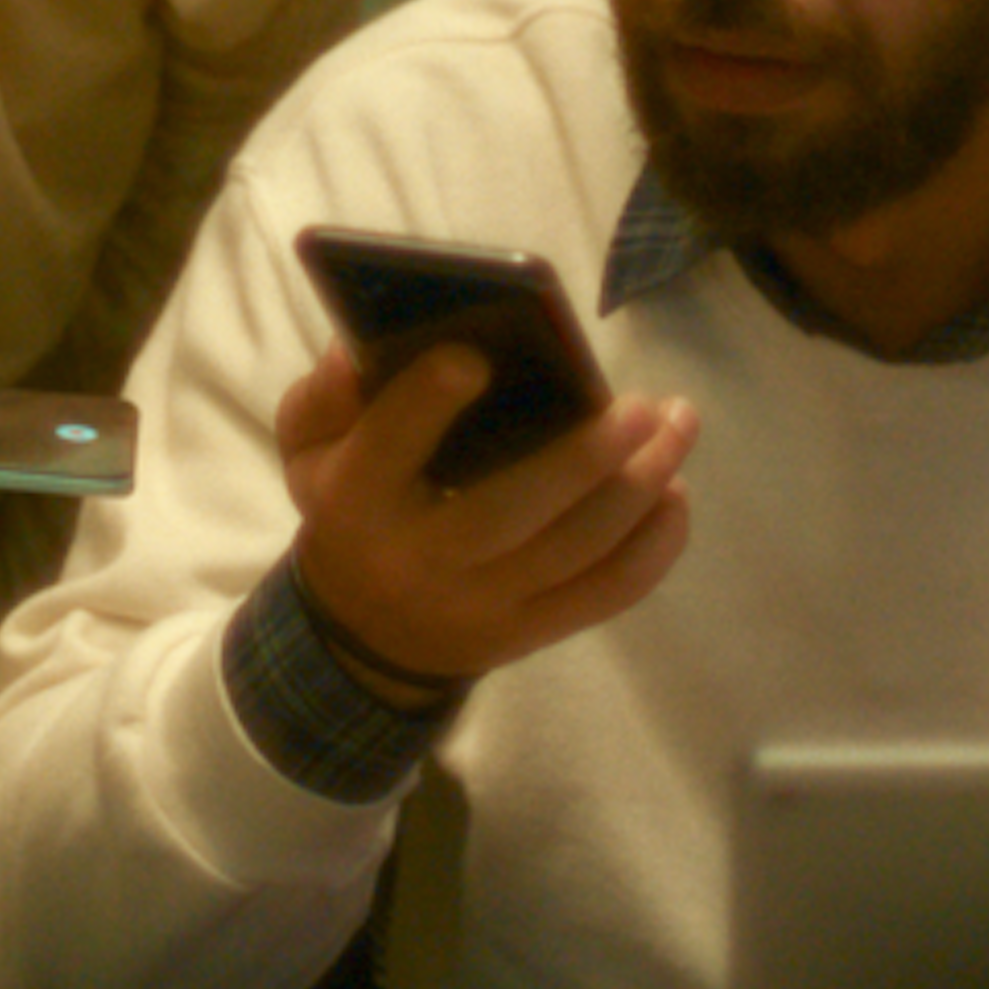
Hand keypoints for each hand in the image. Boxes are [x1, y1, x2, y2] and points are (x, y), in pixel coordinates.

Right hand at [277, 341, 695, 705]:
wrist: (361, 638)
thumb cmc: (352, 509)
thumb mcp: (309, 450)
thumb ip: (326, 397)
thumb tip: (359, 351)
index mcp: (359, 500)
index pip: (387, 449)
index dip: (426, 404)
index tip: (473, 356)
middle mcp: (422, 560)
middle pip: (508, 513)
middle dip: (582, 459)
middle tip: (643, 406)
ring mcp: (483, 607)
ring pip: (573, 552)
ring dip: (639, 489)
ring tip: (679, 425)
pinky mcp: (529, 634)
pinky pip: (602, 596)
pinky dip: (652, 549)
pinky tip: (677, 496)